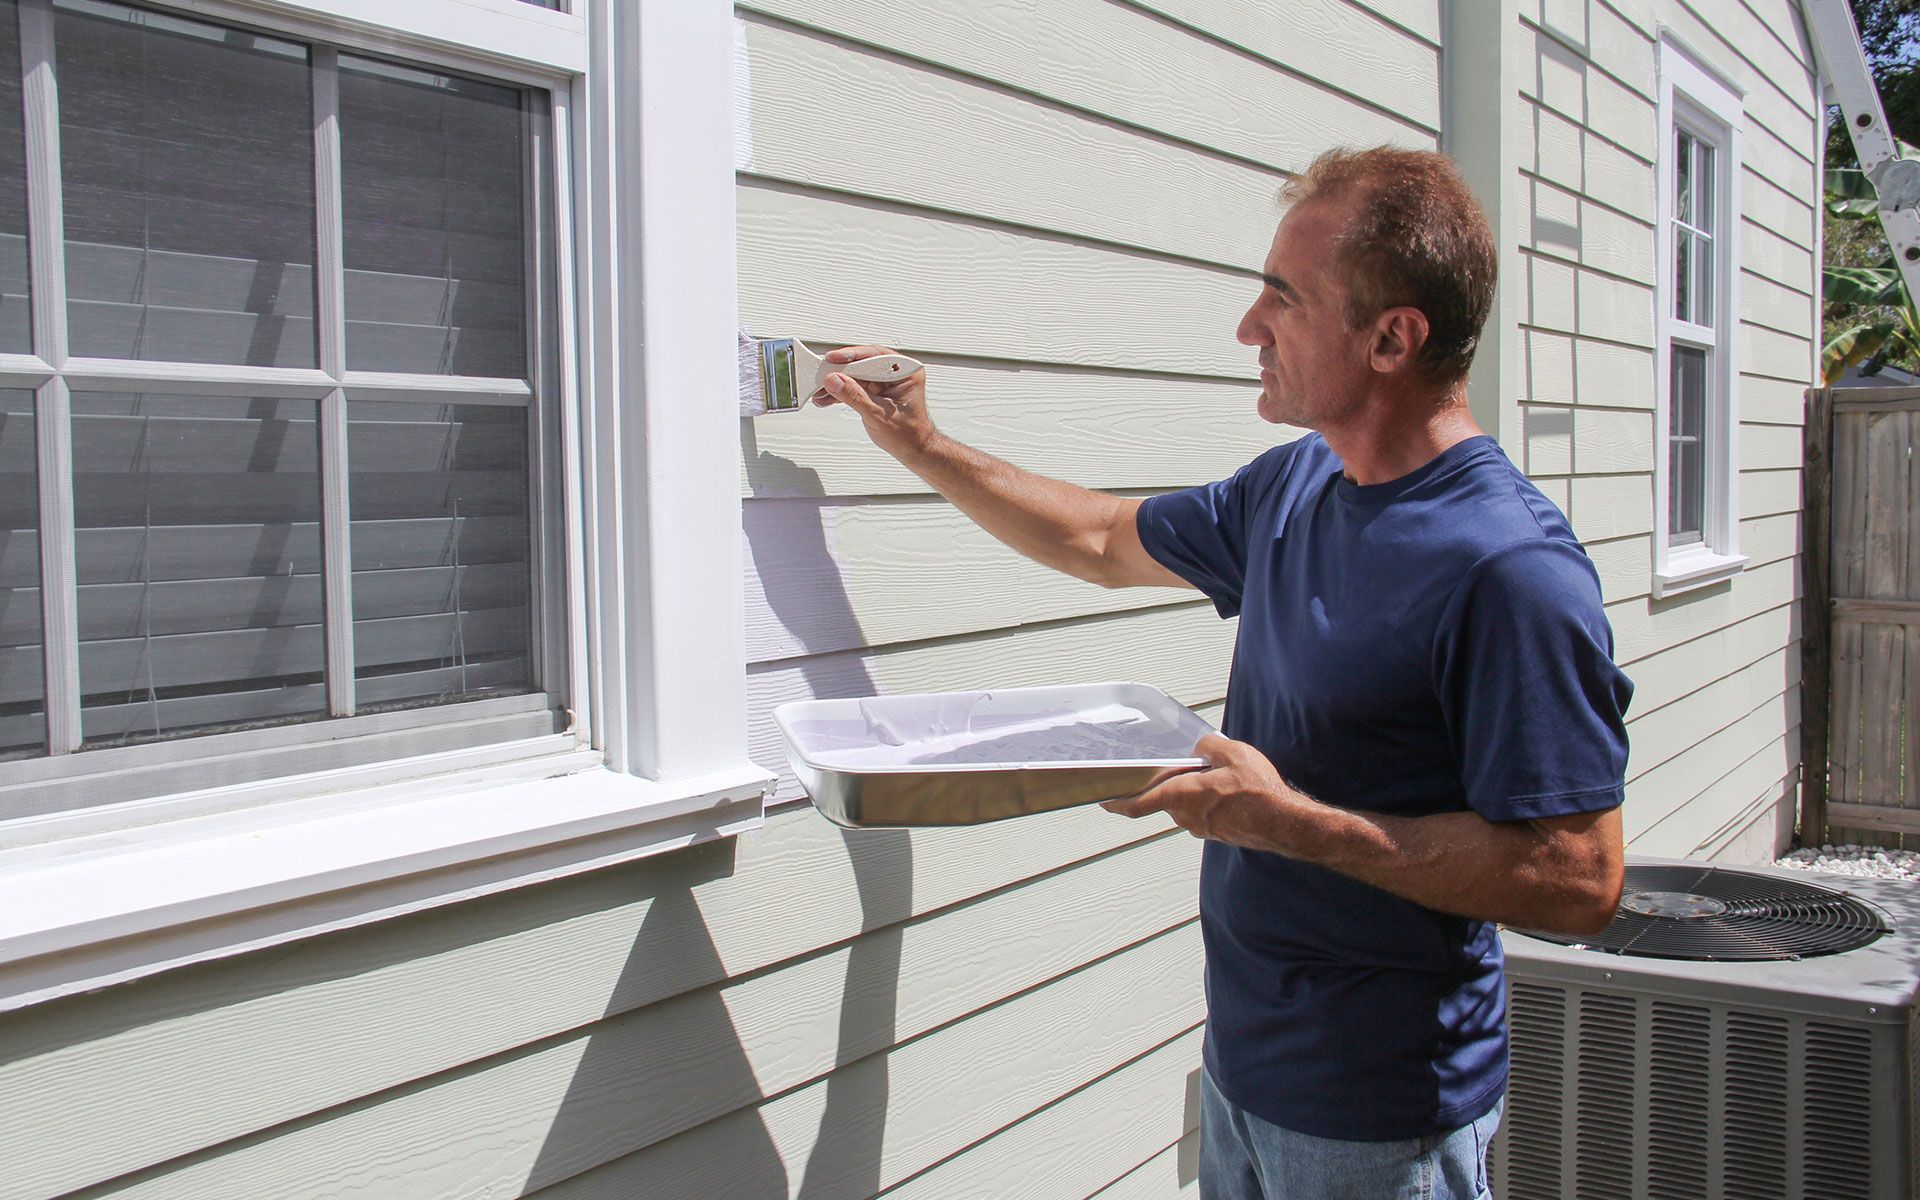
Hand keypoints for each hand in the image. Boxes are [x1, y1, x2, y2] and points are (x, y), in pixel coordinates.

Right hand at [814, 344, 935, 459]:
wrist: (912, 450)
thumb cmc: (908, 434)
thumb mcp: (878, 415)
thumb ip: (854, 396)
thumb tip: (835, 380)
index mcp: (906, 371)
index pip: (875, 356)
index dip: (852, 357)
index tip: (833, 359)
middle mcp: (896, 372)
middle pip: (862, 363)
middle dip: (840, 372)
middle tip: (822, 375)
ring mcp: (885, 381)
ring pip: (856, 375)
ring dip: (838, 383)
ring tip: (821, 390)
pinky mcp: (876, 390)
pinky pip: (855, 385)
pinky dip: (842, 391)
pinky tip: (828, 397)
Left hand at [1102, 734, 1322, 854]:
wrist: (1286, 824)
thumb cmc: (1258, 791)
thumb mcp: (1231, 753)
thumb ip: (1207, 747)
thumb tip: (1198, 750)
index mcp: (1181, 796)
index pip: (1138, 804)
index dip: (1117, 803)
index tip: (1104, 801)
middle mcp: (1186, 817)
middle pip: (1167, 799)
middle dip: (1172, 784)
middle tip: (1188, 767)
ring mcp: (1203, 828)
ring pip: (1188, 806)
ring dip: (1195, 792)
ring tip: (1220, 777)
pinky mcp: (1219, 833)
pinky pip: (1205, 814)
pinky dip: (1211, 802)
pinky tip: (1232, 792)